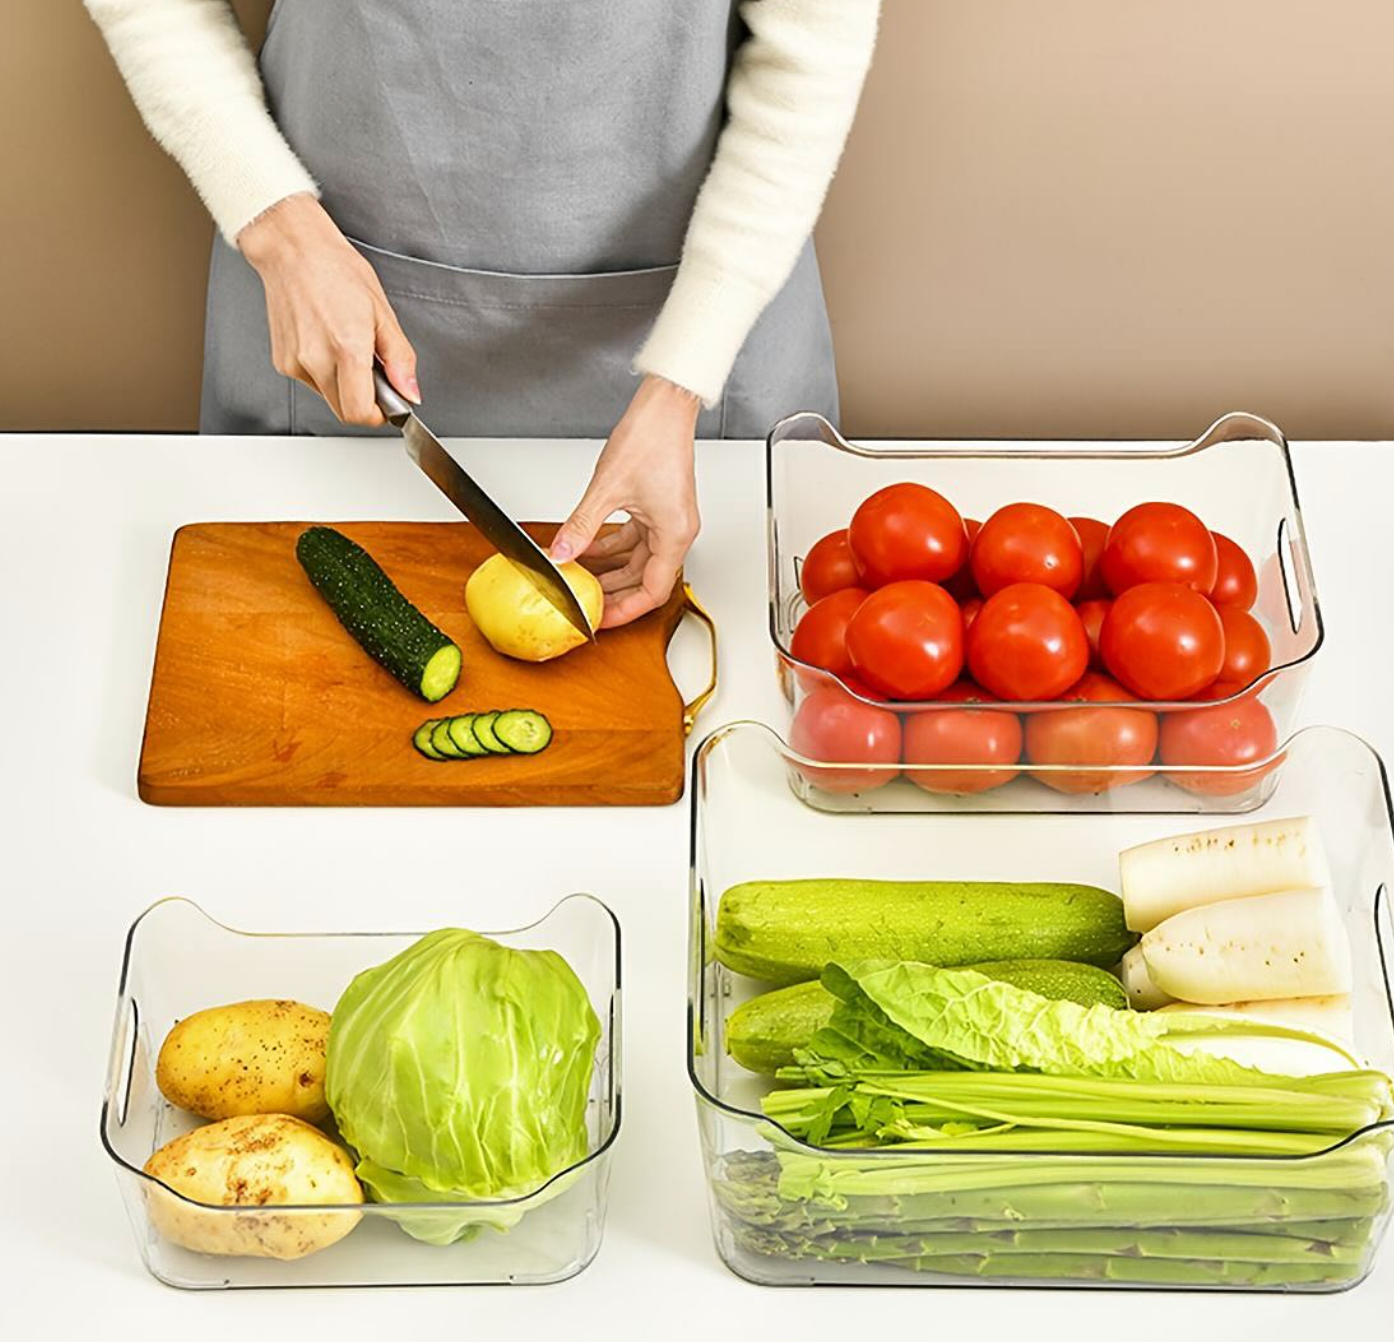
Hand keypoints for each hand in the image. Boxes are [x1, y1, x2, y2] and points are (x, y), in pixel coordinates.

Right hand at [238, 194, 418, 424]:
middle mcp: (315, 359)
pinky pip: (312, 383)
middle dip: (364, 399)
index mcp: (346, 348)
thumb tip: (410, 392)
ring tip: (347, 347)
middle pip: (345, 410)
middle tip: (372, 370)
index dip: (378, 414)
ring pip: (329, 397)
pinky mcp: (282, 361)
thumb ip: (400, 359)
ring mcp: (295, 362)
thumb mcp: (382, 312)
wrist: (292, 249)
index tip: (387, 403)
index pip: (359, 413)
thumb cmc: (335, 269)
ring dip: (344, 385)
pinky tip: (327, 342)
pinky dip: (325, 373)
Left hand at [551, 375, 701, 627]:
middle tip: (588, 606)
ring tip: (582, 580)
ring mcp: (668, 520)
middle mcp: (676, 532)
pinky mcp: (658, 508)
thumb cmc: (653, 438)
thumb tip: (562, 553)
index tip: (603, 619)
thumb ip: (582, 527)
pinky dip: (612, 547)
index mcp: (674, 535)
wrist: (665, 407)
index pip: (652, 591)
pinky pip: (635, 539)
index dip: (626, 610)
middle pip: (645, 579)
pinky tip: (589, 548)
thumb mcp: (608, 489)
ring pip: (638, 560)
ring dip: (610, 570)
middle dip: (614, 594)